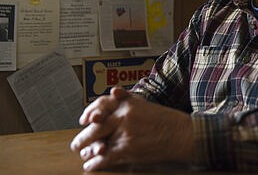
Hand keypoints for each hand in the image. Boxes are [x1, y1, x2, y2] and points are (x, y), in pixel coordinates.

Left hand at [70, 86, 192, 170]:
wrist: (181, 134)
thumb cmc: (165, 119)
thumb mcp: (145, 102)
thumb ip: (127, 98)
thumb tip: (113, 91)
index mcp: (126, 103)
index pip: (100, 105)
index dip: (89, 113)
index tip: (84, 119)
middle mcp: (123, 116)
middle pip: (96, 126)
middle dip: (83, 137)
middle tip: (76, 143)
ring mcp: (124, 133)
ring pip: (98, 143)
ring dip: (88, 151)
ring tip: (83, 155)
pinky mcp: (128, 149)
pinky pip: (106, 157)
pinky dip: (96, 163)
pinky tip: (90, 166)